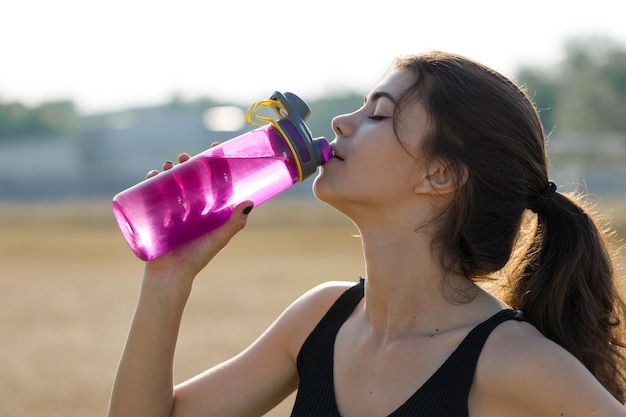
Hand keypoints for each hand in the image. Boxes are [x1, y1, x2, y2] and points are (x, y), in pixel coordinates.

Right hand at [144, 151, 252, 283]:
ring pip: (173, 183)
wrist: (171, 275)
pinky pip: (154, 194)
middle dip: (188, 164)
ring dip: (171, 170)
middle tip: (186, 156)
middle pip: (191, 178)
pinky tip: (153, 175)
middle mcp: (192, 206)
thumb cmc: (198, 257)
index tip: (213, 148)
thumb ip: (234, 223)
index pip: (212, 180)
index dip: (213, 163)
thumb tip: (249, 202)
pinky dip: (152, 182)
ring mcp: (174, 209)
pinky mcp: (158, 215)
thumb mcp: (219, 238)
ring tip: (170, 164)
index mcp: (208, 208)